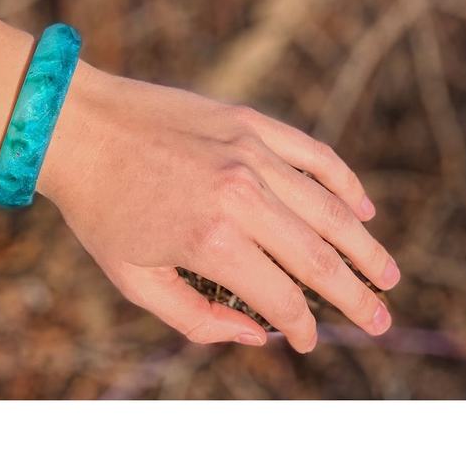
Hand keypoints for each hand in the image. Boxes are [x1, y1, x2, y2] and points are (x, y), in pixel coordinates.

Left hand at [37, 62, 399, 351]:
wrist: (78, 125)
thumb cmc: (100, 208)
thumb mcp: (134, 280)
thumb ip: (198, 318)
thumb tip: (258, 336)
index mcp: (213, 240)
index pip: (282, 299)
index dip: (304, 328)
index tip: (312, 343)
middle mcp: (243, 194)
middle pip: (320, 258)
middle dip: (355, 297)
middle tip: (381, 321)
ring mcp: (252, 152)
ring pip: (329, 209)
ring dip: (364, 247)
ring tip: (388, 275)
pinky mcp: (251, 122)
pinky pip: (313, 155)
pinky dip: (343, 183)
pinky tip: (362, 208)